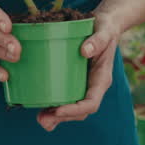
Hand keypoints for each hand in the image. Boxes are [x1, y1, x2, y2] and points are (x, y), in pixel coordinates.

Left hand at [37, 13, 122, 131]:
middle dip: (62, 117)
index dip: (75, 110)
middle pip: (80, 111)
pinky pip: (67, 96)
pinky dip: (55, 105)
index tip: (58, 109)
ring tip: (40, 119)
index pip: (91, 103)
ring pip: (73, 108)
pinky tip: (40, 106)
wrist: (105, 25)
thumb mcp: (104, 31)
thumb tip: (85, 50)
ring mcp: (84, 84)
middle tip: (42, 119)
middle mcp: (93, 86)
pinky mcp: (75, 79)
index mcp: (102, 79)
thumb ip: (98, 40)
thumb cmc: (105, 28)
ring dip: (57, 116)